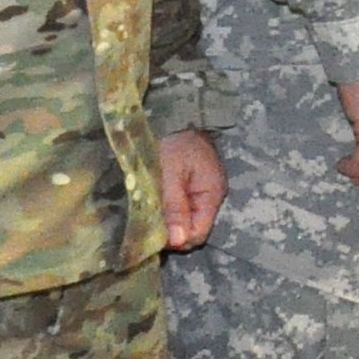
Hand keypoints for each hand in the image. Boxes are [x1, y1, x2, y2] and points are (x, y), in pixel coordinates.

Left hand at [158, 130, 225, 249]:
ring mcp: (201, 195)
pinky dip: (167, 212)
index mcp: (211, 195)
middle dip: (170, 232)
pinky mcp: (190, 190)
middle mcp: (210, 199)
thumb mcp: (170, 173)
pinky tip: (155, 204)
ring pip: (184, 222)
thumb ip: (174, 207)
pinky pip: (181, 211)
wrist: (178, 117)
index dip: (176, 239)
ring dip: (167, 222)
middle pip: (191, 231)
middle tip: (147, 221)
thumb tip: (178, 242)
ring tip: (149, 210)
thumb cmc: (174, 143)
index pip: (198, 234)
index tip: (152, 234)